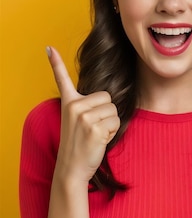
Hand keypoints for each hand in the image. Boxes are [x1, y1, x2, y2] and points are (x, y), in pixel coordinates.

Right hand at [47, 46, 119, 182]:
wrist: (71, 168)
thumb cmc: (79, 145)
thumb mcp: (78, 121)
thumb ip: (88, 107)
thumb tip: (104, 98)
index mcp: (68, 103)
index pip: (62, 79)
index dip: (56, 63)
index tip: (49, 48)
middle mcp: (74, 106)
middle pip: (107, 97)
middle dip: (107, 113)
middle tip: (93, 129)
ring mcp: (83, 116)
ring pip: (113, 110)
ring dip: (110, 124)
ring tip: (95, 135)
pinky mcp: (94, 127)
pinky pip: (115, 122)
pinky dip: (112, 133)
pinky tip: (99, 140)